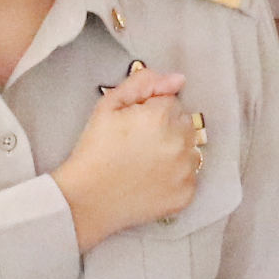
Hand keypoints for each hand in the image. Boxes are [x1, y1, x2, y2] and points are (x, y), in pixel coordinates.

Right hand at [56, 64, 201, 250]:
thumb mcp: (108, 106)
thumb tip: (177, 80)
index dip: (151, 112)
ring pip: (191, 149)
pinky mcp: (186, 194)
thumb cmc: (95, 151)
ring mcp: (185, 170)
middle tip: (139, 145)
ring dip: (175, 152)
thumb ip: (143, 84)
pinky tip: (152, 180)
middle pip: (185, 123)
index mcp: (161, 116)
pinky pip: (190, 177)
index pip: (171, 102)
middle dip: (167, 129)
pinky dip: (176, 177)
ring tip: (146, 163)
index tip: (134, 127)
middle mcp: (180, 142)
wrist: (87, 199)